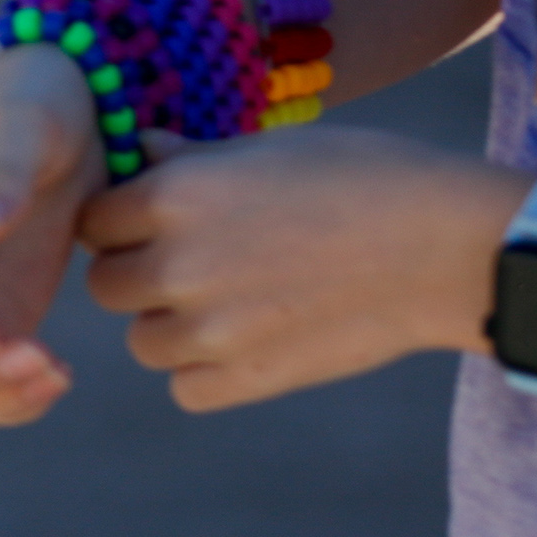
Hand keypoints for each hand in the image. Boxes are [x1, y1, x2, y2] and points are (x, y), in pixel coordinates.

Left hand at [78, 126, 520, 410]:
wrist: (444, 246)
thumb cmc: (362, 178)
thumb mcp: (266, 148)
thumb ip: (187, 158)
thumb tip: (136, 150)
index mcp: (172, 197)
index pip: (92, 220)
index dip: (118, 222)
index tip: (150, 224)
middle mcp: (176, 264)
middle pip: (106, 285)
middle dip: (139, 276)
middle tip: (195, 266)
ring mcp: (209, 329)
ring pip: (143, 342)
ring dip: (172, 328)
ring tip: (232, 303)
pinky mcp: (247, 378)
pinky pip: (186, 388)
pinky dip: (207, 375)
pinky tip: (248, 343)